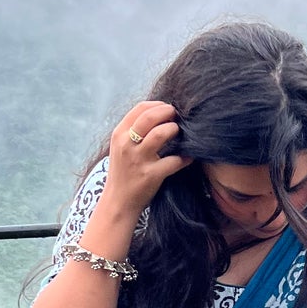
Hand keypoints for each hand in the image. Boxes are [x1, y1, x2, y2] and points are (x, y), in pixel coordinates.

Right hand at [100, 101, 192, 219]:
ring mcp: (138, 160)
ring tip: (180, 134)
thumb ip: (133, 130)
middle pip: (151, 116)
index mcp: (119, 134)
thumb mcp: (120, 147)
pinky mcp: (151, 175)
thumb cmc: (123, 172)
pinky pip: (174, 160)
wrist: (118, 202)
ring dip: (174, 130)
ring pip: (161, 134)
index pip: (141, 108)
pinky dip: (185, 158)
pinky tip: (188, 157)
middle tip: (178, 117)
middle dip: (169, 112)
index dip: (159, 105)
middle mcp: (127, 144)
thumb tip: (158, 113)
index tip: (168, 109)